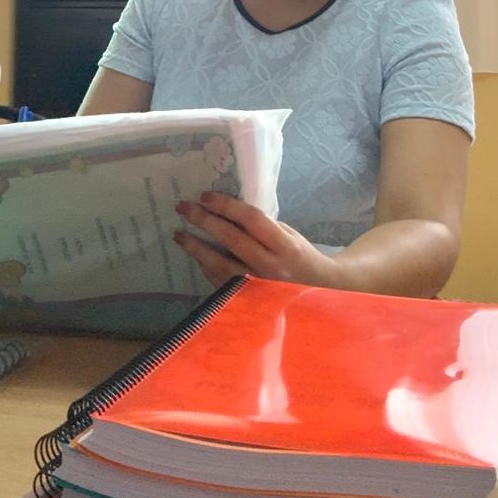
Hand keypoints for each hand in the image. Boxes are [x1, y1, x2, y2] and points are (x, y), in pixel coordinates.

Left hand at [174, 192, 340, 289]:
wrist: (318, 293)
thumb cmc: (299, 257)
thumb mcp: (288, 236)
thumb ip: (262, 226)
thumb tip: (227, 210)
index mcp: (284, 246)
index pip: (252, 220)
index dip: (227, 206)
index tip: (206, 196)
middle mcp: (271, 267)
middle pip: (231, 239)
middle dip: (205, 221)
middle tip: (184, 208)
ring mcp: (258, 287)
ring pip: (220, 264)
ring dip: (196, 247)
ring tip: (179, 234)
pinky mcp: (248, 301)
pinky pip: (220, 282)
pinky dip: (205, 266)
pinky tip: (195, 254)